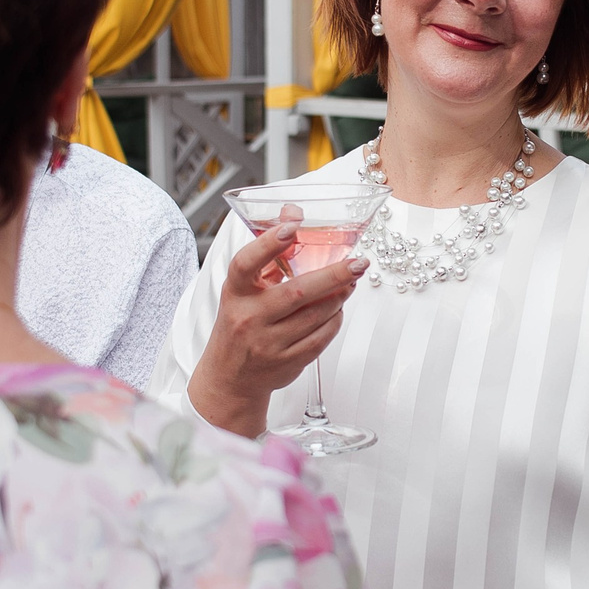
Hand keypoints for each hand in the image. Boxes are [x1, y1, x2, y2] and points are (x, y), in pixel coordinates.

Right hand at [188, 214, 365, 437]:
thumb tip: (293, 212)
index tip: (293, 227)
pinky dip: (334, 320)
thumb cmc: (241, 322)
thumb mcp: (245, 287)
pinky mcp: (286, 363)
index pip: (247, 263)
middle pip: (296, 292)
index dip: (269, 243)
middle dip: (333, 275)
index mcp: (236, 293)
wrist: (230, 377)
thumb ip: (270, 251)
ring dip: (339, 296)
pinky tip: (338, 307)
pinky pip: (320, 338)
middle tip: (358, 262)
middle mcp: (248, 317)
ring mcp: (267, 343)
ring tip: (351, 280)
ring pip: (315, 315)